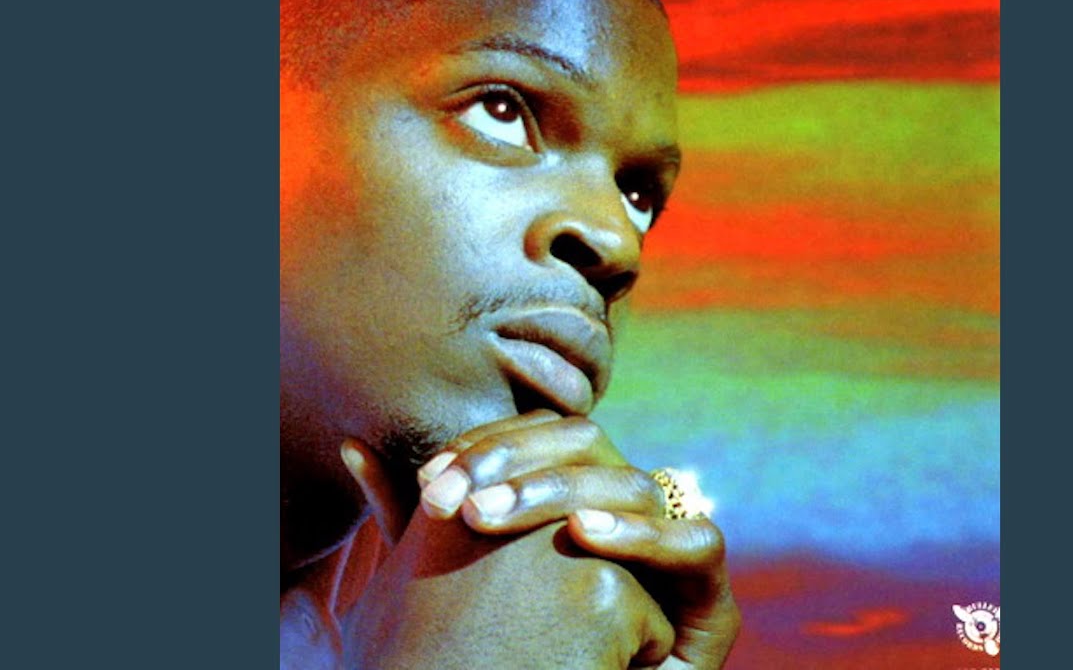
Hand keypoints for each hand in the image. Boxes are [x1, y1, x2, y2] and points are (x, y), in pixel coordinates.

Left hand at [351, 410, 740, 668]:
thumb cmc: (497, 664)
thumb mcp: (444, 582)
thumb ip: (410, 521)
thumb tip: (350, 447)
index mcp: (572, 498)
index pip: (541, 439)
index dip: (488, 447)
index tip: (430, 483)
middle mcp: (624, 512)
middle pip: (589, 448)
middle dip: (520, 466)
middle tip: (461, 501)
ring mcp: (671, 552)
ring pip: (640, 484)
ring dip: (567, 491)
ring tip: (500, 514)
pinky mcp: (708, 601)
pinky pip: (697, 544)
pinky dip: (646, 532)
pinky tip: (586, 533)